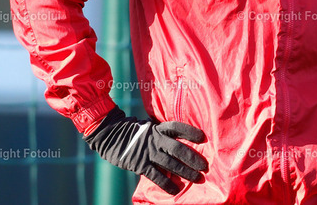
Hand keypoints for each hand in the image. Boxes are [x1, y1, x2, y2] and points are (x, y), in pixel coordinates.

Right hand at [84, 106, 207, 194]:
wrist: (111, 135)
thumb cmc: (134, 132)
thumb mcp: (150, 128)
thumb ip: (163, 134)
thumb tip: (180, 141)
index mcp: (159, 128)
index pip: (177, 127)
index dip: (190, 132)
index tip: (203, 138)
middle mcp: (156, 139)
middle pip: (178, 149)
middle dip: (193, 158)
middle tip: (205, 167)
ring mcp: (148, 152)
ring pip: (171, 164)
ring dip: (185, 173)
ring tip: (197, 179)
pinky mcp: (140, 164)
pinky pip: (156, 176)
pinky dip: (167, 184)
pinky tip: (176, 190)